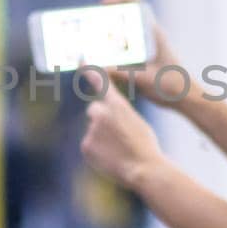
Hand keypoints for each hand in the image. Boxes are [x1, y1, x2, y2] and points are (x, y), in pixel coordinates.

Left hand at [80, 69, 163, 189]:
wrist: (144, 167)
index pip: (101, 82)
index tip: (80, 59)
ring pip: (93, 131)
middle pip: (94, 111)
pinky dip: (97, 152)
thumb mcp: (136, 121)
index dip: (90, 70)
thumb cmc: (146, 145)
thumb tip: (106, 120)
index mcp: (117, 104)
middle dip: (101, 120)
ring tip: (118, 150)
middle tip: (118, 135)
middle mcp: (100, 112)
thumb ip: (119, 115)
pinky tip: (110, 158)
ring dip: (102, 138)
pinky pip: (89, 146)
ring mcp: (91, 129)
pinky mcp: (85, 145)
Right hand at [99, 0, 183, 106]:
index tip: (104, 3)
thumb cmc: (171, 87)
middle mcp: (151, 37)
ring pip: (125, 35)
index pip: (138, 6)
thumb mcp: (143, 79)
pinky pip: (125, 49)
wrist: (187, 99)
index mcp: (154, 34)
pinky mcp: (145, 59)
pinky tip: (101, 60)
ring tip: (90, 41)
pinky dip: (112, 50)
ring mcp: (148, 48)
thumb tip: (98, 67)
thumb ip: (121, 73)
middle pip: (127, 19)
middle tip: (89, 24)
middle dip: (107, 19)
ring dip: (108, 35)